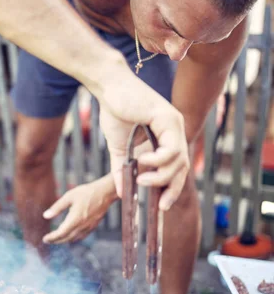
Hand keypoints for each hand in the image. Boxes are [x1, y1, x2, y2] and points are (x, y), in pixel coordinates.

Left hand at [42, 176, 116, 243]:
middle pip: (67, 238)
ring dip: (64, 240)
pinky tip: (71, 235)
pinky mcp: (93, 226)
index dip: (52, 238)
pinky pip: (82, 236)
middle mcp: (82, 226)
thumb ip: (57, 208)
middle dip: (56, 241)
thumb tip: (45, 216)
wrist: (105, 192)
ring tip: (57, 238)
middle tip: (48, 240)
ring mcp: (89, 227)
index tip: (45, 239)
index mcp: (75, 219)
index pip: (61, 233)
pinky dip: (74, 238)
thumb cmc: (86, 193)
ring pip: (74, 239)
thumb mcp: (69, 197)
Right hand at [97, 61, 188, 209]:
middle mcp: (176, 129)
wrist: (108, 87)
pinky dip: (158, 160)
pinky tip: (141, 160)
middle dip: (173, 189)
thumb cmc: (114, 110)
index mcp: (167, 135)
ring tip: (141, 179)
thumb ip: (122, 169)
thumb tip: (121, 193)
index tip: (162, 206)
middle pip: (184, 167)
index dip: (172, 187)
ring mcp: (174, 123)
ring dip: (161, 176)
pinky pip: (171, 149)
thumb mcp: (118, 147)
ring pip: (179, 161)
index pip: (177, 166)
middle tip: (161, 206)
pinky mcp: (168, 118)